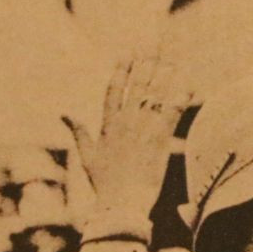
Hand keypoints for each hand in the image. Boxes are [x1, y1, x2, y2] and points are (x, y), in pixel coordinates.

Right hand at [64, 50, 189, 231]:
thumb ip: (78, 131)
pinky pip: (171, 116)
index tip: (127, 54)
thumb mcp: (87, 155)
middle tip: (153, 48)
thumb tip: (64, 112)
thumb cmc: (104, 183)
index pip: (113, 91)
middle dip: (145, 67)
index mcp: (108, 126)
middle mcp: (125, 124)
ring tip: (172, 62)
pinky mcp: (159, 142)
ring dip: (164, 78)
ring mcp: (142, 132)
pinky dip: (180, 100)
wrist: (121, 203)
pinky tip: (188, 87)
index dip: (121, 71)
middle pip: (136, 89)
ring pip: (154, 98)